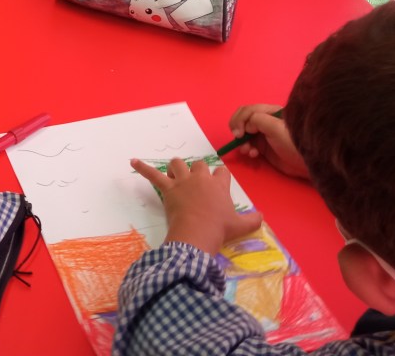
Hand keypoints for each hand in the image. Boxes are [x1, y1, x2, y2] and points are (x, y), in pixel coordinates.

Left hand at [131, 157, 261, 254]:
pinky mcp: (167, 188)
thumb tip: (262, 217)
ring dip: (176, 167)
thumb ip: (253, 220)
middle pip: (199, 165)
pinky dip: (142, 167)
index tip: (219, 182)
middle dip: (197, 171)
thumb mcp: (241, 226)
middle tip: (196, 183)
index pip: (221, 172)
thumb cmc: (220, 229)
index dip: (219, 177)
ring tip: (174, 174)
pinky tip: (132, 161)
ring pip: (178, 164)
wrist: (198, 234)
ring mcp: (183, 181)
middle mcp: (201, 178)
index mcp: (219, 185)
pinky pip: (152, 174)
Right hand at [228, 104, 307, 178]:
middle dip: (238, 128)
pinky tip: (253, 154)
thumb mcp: (275, 127)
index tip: (239, 133)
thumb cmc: (293, 142)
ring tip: (247, 150)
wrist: (307, 163)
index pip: (248, 110)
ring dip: (242, 141)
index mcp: (270, 111)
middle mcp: (265, 120)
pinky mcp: (264, 147)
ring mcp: (264, 134)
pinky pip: (249, 144)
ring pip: (244, 133)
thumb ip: (257, 120)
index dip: (240, 120)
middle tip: (237, 138)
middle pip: (243, 119)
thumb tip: (246, 126)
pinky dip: (247, 149)